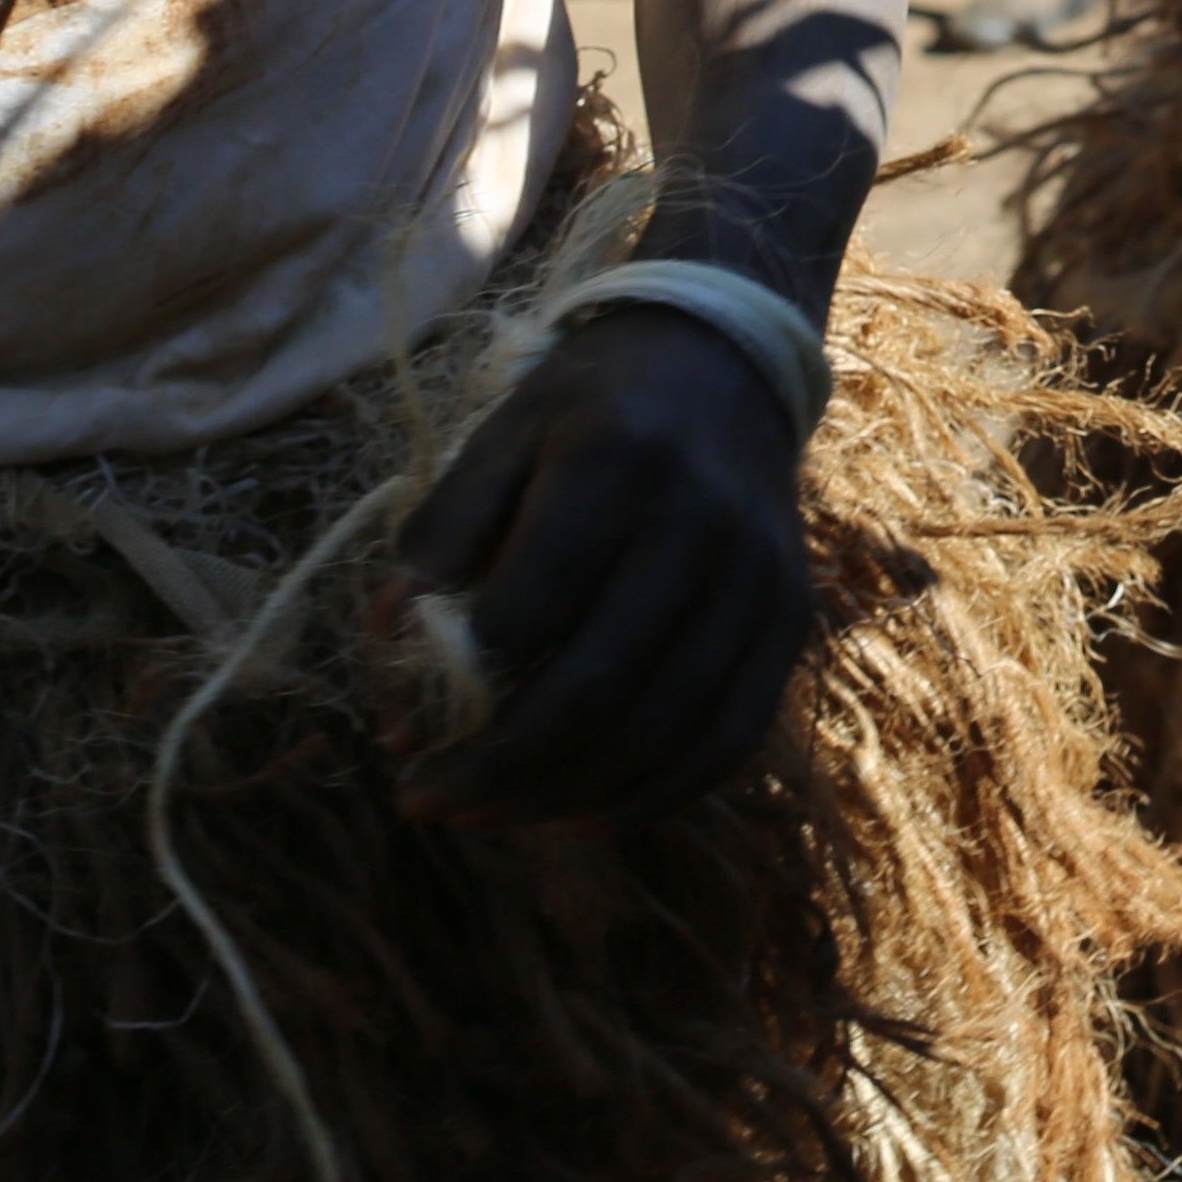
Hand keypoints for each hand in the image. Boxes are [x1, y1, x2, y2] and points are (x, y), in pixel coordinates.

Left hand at [391, 306, 819, 818]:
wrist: (725, 363)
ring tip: (486, 818)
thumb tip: (391, 636)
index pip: (533, 604)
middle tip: (427, 801)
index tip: (402, 727)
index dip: (462, 682)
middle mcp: (701, 520)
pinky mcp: (790, 620)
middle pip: (598, 686)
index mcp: (617, 459)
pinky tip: (580, 818)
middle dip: (500, 766)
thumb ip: (445, 528)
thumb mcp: (505, 432)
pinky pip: (728, 738)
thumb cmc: (593, 405)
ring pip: (663, 729)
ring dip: (563, 797)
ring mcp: (757, 577)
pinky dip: (653, 796)